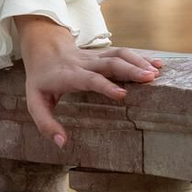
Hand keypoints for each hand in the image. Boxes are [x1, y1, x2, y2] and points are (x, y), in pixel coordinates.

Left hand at [13, 14, 161, 151]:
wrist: (43, 48)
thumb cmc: (41, 80)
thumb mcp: (34, 103)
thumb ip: (46, 124)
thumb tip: (62, 143)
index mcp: (68, 76)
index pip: (89, 79)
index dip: (105, 86)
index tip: (123, 94)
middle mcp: (84, 64)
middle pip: (110, 63)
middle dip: (131, 69)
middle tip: (150, 79)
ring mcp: (95, 57)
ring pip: (119, 54)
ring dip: (139, 62)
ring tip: (156, 73)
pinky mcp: (103, 54)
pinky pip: (123, 53)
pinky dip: (141, 58)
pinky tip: (157, 64)